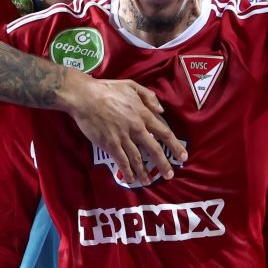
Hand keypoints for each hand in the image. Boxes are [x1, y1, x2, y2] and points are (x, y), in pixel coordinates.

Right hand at [62, 71, 186, 185]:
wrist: (85, 97)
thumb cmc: (107, 89)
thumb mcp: (131, 85)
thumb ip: (148, 96)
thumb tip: (161, 110)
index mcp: (143, 114)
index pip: (164, 132)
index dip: (175, 145)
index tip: (182, 156)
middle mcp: (136, 128)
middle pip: (154, 150)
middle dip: (163, 164)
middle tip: (169, 175)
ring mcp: (122, 138)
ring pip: (137, 159)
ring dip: (144, 172)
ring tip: (149, 181)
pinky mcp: (109, 144)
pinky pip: (121, 161)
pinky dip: (127, 171)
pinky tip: (130, 179)